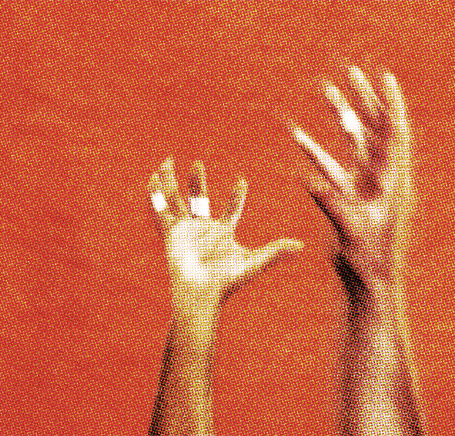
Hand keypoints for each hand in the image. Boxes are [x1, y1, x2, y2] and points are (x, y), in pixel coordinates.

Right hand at [149, 158, 303, 302]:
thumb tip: (302, 246)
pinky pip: (160, 211)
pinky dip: (155, 195)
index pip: (231, 211)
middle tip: (197, 163)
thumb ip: (276, 252)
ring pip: (176, 200)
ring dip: (171, 181)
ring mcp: (185, 230)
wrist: (201, 294)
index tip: (241, 182)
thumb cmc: (227, 281)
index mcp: (222, 233)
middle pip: (198, 199)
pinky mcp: (171, 234)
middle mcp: (202, 229)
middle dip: (197, 182)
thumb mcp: (254, 262)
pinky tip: (152, 179)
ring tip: (166, 160)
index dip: (237, 197)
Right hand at [291, 67, 412, 281]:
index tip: (384, 75)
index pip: (393, 133)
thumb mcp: (352, 231)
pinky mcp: (350, 196)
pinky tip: (296, 137)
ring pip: (353, 141)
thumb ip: (333, 205)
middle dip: (363, 98)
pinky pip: (331, 166)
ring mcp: (365, 185)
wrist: (368, 283)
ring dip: (339, 115)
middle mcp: (381, 177)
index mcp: (391, 180)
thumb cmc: (368, 260)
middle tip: (351, 70)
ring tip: (325, 89)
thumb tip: (311, 181)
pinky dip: (315, 151)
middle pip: (374, 127)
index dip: (390, 103)